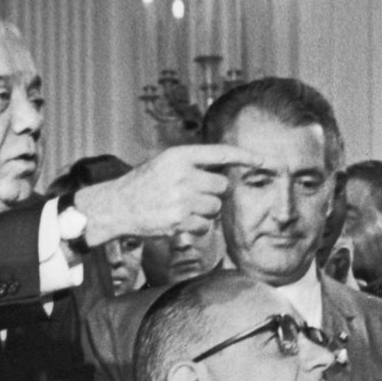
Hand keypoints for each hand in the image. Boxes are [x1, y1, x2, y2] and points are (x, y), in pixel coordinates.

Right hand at [75, 144, 260, 245]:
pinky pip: (205, 225)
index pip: (220, 153)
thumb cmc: (146, 183)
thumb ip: (194, 163)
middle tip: (195, 194)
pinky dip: (197, 226)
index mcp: (179, 156)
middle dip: (214, 192)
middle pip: (222, 186)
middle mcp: (182, 175)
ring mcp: (181, 198)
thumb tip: (226, 169)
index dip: (244, 156)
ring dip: (206, 210)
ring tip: (183, 207)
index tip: (262, 160)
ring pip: (215, 207)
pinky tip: (180, 220)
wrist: (118, 205)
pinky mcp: (179, 220)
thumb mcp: (166, 163)